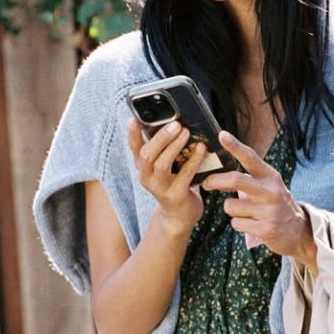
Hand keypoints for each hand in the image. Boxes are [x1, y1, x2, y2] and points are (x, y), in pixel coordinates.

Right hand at [127, 117, 205, 232]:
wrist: (179, 214)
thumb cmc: (174, 183)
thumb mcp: (164, 166)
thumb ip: (163, 148)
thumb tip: (173, 122)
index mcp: (143, 167)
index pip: (134, 148)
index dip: (133, 134)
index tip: (133, 119)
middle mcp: (147, 177)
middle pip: (147, 154)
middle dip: (160, 138)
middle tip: (175, 124)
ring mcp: (160, 188)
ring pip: (162, 164)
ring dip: (174, 146)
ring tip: (185, 132)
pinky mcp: (176, 195)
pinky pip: (185, 175)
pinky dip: (194, 160)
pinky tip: (201, 149)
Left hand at [200, 131, 316, 269]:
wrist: (296, 231)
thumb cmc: (274, 205)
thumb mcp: (267, 186)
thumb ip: (247, 179)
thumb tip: (217, 175)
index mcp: (270, 177)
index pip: (250, 157)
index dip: (234, 146)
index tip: (221, 135)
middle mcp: (271, 191)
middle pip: (236, 179)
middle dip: (216, 180)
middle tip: (206, 183)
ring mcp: (269, 211)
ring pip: (231, 205)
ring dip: (231, 209)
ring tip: (244, 212)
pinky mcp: (266, 229)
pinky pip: (237, 223)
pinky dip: (239, 224)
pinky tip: (251, 224)